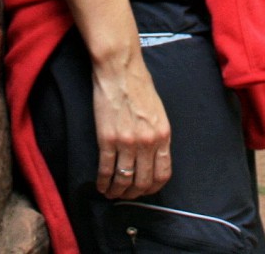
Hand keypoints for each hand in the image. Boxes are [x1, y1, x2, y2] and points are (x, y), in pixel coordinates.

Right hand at [92, 54, 171, 200]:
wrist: (120, 70)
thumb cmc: (138, 86)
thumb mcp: (158, 112)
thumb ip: (157, 135)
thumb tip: (152, 156)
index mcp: (163, 135)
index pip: (163, 174)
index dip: (153, 187)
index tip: (145, 190)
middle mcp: (148, 142)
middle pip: (143, 181)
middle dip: (134, 193)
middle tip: (126, 195)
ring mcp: (128, 142)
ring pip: (124, 180)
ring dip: (117, 191)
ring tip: (111, 193)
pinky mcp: (107, 139)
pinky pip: (106, 170)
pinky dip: (103, 182)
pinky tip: (101, 185)